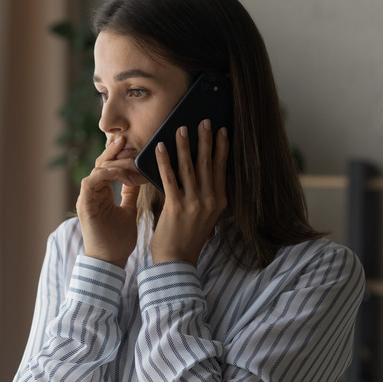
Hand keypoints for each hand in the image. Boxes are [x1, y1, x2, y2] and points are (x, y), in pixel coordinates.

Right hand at [76, 136, 143, 267]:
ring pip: (96, 170)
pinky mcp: (84, 205)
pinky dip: (103, 174)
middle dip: (113, 150)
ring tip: (125, 152)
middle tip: (126, 137)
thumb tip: (138, 177)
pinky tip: (117, 171)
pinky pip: (90, 182)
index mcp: (102, 193)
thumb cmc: (119, 240)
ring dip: (111, 161)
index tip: (134, 145)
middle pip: (101, 164)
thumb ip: (130, 194)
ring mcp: (87, 198)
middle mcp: (92, 193)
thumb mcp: (129, 211)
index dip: (120, 155)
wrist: (110, 261)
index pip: (109, 166)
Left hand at [151, 120, 228, 265]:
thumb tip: (202, 173)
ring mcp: (194, 203)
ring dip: (185, 145)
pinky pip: (169, 177)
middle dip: (206, 140)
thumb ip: (206, 196)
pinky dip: (164, 160)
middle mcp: (210, 200)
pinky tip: (160, 147)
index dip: (222, 148)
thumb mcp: (206, 216)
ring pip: (189, 167)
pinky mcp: (176, 206)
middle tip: (204, 121)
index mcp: (219, 202)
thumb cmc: (188, 238)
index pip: (222, 169)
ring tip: (181, 128)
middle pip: (208, 163)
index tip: (223, 131)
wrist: (176, 261)